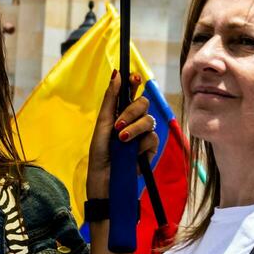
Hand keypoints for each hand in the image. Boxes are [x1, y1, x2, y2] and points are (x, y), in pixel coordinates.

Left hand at [86, 71, 158, 199]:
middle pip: (143, 103)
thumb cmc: (100, 154)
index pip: (131, 93)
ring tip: (121, 139)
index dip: (134, 83)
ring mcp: (143, 135)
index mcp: (120, 114)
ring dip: (135, 127)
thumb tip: (117, 74)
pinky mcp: (150, 149)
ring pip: (149, 119)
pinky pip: (153, 137)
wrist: (105, 180)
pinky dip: (141, 142)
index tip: (134, 77)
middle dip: (132, 110)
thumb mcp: (103, 125)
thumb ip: (111, 100)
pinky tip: (132, 151)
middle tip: (119, 124)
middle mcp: (133, 121)